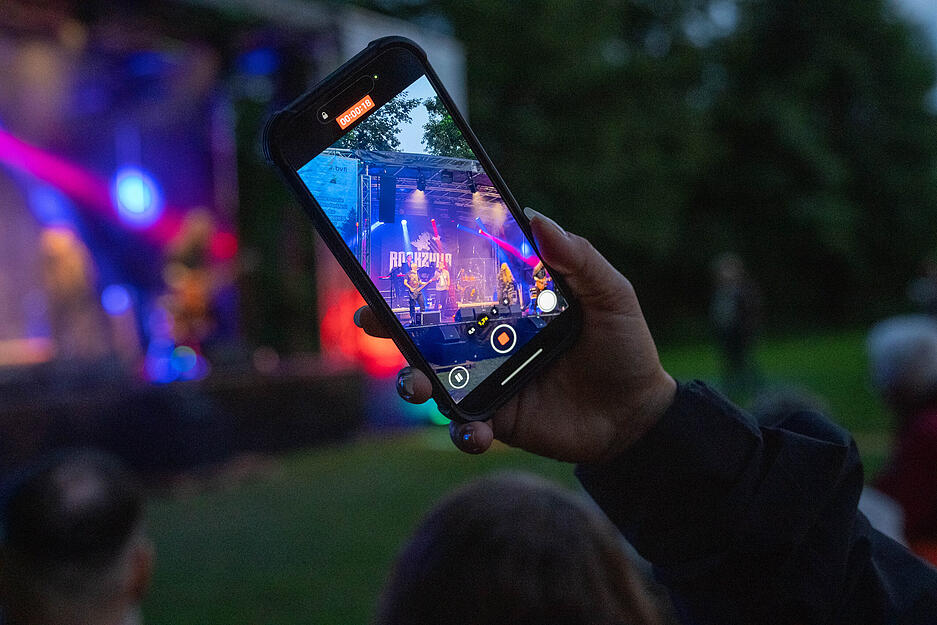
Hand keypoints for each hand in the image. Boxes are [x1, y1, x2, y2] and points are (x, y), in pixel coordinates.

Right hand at [354, 208, 675, 463]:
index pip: (457, 285)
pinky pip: (466, 427)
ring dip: (412, 381)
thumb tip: (536, 218)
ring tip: (417, 383)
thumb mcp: (610, 294)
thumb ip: (578, 258)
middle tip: (371, 318)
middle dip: (390, 325)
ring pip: (434, 380)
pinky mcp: (497, 419)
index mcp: (508, 305)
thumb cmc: (624, 346)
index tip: (389, 261)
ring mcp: (489, 380)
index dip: (422, 275)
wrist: (637, 414)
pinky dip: (462, 432)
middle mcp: (489, 340)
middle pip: (428, 331)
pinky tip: (474, 432)